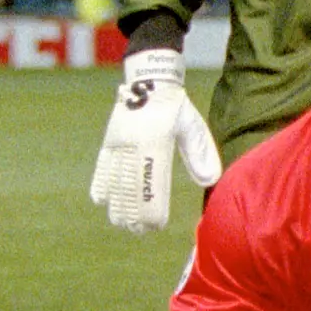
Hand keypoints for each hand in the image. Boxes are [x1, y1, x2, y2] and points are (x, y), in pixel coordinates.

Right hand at [88, 47, 221, 230]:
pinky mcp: (110, 139)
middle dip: (134, 211)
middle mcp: (134, 144)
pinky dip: (100, 182)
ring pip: (115, 178)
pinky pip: (103, 164)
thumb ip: (200, 154)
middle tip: (138, 231)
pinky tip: (100, 200)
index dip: (153, 206)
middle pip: (132, 185)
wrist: (149, 79)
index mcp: (156, 142)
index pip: (154, 182)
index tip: (156, 224)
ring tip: (121, 223)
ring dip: (118, 203)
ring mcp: (119, 142)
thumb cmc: (176, 106)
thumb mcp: (192, 126)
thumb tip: (211, 181)